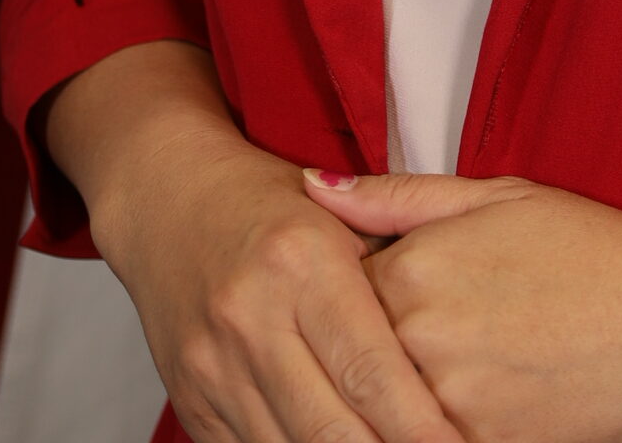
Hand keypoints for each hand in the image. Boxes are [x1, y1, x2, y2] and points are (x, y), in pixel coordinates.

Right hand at [57, 45, 456, 442]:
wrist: (166, 200)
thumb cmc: (270, 203)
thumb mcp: (342, 210)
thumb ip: (396, 256)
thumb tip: (454, 331)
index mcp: (302, 261)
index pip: (369, 367)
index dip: (417, 424)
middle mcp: (252, 319)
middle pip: (330, 428)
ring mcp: (213, 369)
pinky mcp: (190, 404)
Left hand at [303, 170, 621, 442]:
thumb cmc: (596, 254)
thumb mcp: (502, 198)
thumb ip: (401, 197)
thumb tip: (312, 185)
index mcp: (415, 270)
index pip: (337, 294)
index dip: (360, 296)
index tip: (396, 298)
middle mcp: (417, 342)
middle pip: (358, 358)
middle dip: (382, 351)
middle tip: (448, 335)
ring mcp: (446, 409)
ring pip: (386, 411)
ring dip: (407, 395)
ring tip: (473, 365)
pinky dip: (440, 426)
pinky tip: (487, 399)